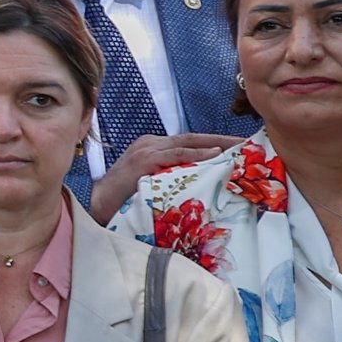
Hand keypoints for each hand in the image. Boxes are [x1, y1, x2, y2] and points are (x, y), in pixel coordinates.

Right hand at [85, 133, 234, 224]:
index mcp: (151, 146)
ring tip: (237, 147)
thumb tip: (197, 186)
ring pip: (187, 143)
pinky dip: (197, 153)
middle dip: (220, 139)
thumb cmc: (122, 199)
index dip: (212, 142)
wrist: (96, 203)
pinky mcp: (143, 159)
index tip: (235, 147)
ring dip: (215, 144)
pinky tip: (215, 154)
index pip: (187, 142)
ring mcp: (146, 149)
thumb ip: (169, 179)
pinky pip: (176, 154)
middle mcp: (150, 143)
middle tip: (245, 143)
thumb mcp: (151, 184)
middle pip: (191, 138)